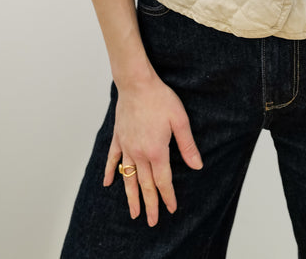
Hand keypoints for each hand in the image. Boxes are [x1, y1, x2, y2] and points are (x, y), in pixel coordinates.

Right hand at [103, 74, 202, 225]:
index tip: (171, 208)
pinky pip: (112, 159)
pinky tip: (108, 184)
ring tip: (133, 213)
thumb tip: (197, 166)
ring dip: (131, 197)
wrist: (137, 83)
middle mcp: (139, 153)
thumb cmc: (160, 99)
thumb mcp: (180, 120)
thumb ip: (187, 145)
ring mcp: (126, 146)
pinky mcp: (118, 137)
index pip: (163, 180)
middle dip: (150, 204)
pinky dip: (110, 172)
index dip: (168, 196)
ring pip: (129, 177)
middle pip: (145, 184)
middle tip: (152, 221)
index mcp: (156, 150)